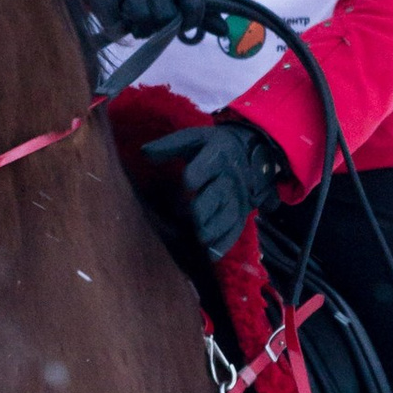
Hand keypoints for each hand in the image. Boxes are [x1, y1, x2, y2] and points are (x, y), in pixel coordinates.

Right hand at [86, 0, 209, 43]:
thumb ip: (198, 10)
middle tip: (156, 22)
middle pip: (167, 17)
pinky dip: (125, 29)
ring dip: (144, 30)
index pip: (195, 6)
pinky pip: (123, 25)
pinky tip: (125, 18)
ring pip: (146, 22)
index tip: (180, 24)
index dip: (190, 23)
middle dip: (163, 27)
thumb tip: (225, 30)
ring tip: (140, 22)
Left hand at [149, 120, 285, 257]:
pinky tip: (212, 253)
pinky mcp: (241, 212)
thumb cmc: (211, 147)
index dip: (196, 176)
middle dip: (207, 208)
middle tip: (194, 220)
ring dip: (216, 228)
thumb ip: (169, 146)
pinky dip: (225, 242)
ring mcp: (236, 196)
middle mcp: (228, 177)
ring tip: (203, 240)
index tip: (187, 184)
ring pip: (228, 214)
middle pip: (219, 194)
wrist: (249, 152)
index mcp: (216, 155)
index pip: (206, 167)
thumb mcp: (193, 139)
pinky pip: (235, 228)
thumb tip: (144, 153)